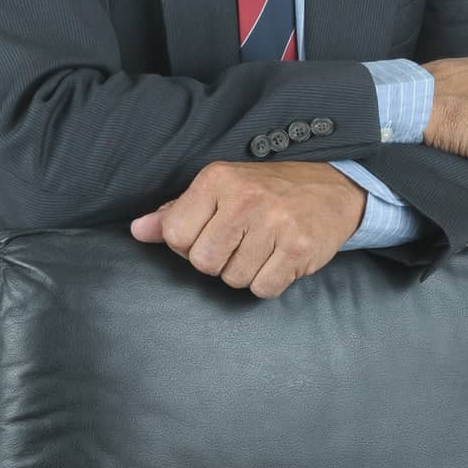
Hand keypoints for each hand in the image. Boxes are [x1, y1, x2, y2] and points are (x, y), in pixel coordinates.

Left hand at [129, 160, 366, 297]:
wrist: (330, 189)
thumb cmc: (266, 191)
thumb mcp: (219, 189)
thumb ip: (177, 211)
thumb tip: (137, 231)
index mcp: (217, 179)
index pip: (174, 233)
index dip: (189, 243)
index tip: (211, 231)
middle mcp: (244, 198)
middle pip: (203, 262)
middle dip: (217, 261)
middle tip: (239, 241)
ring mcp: (274, 223)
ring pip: (232, 279)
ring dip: (244, 271)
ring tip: (261, 246)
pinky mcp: (298, 248)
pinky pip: (263, 289)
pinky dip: (268, 280)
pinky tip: (278, 257)